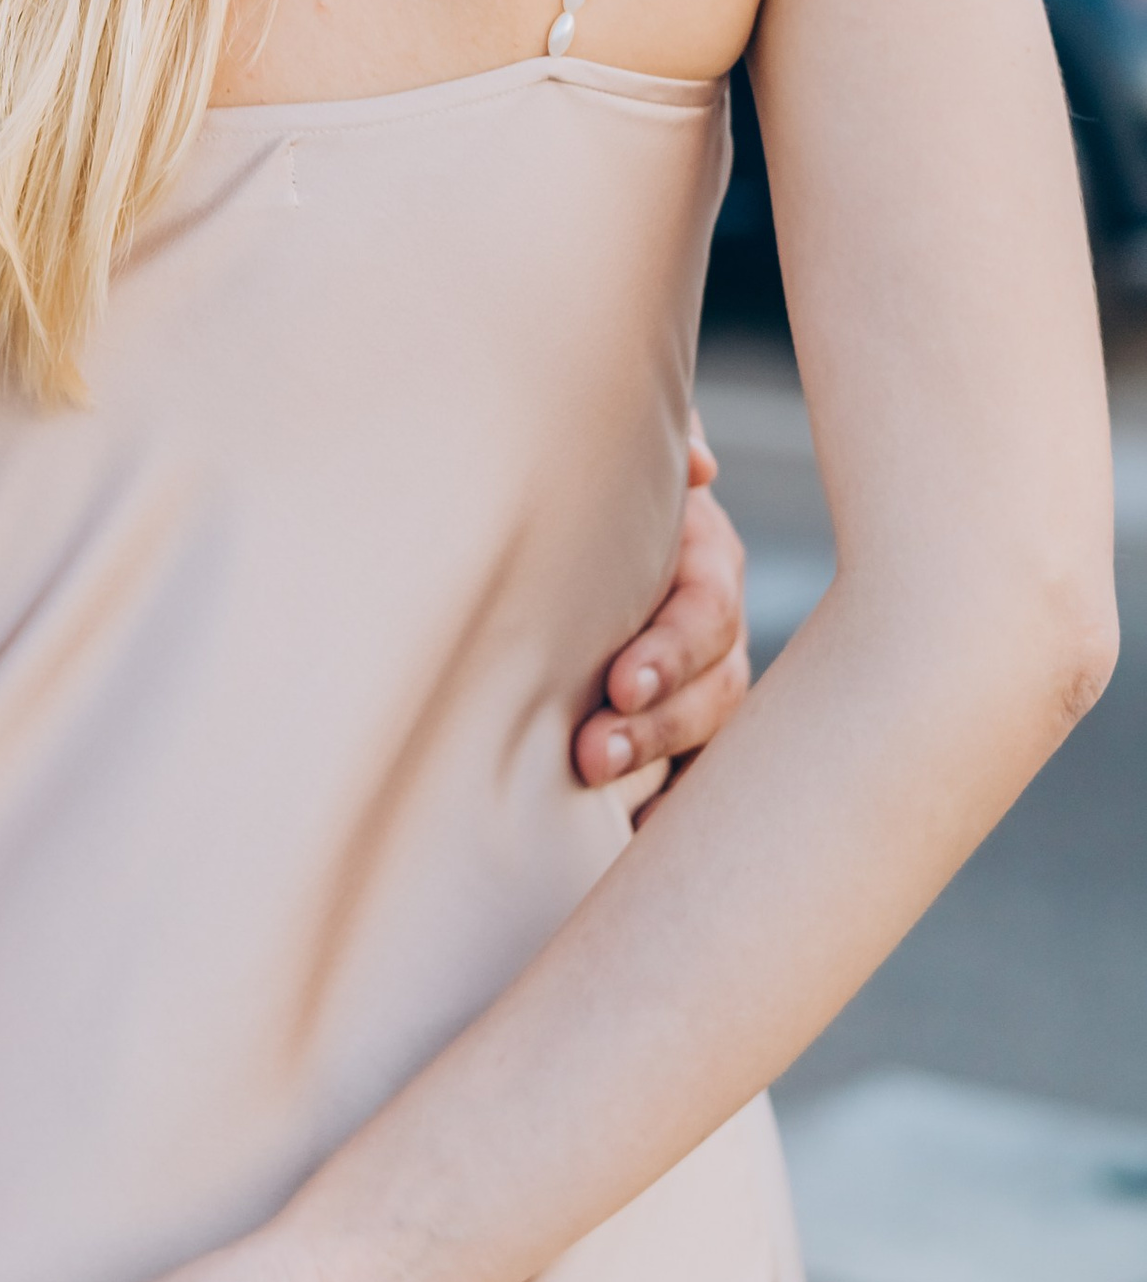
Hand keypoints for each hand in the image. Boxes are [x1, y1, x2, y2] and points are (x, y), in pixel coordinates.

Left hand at [572, 410, 750, 801]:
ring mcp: (702, 683)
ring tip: (597, 789)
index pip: (705, 610)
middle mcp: (715, 627)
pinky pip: (689, 781)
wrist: (567, 524)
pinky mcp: (680, 730)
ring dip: (656, 767)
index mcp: (705, 559)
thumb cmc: (594, 480)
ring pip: (705, 738)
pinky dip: (663, 809)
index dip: (670, 652)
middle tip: (593, 754)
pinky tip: (627, 836)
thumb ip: (660, 445)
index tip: (619, 685)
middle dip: (658, 727)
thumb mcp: (622, 452)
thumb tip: (700, 466)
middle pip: (712, 688)